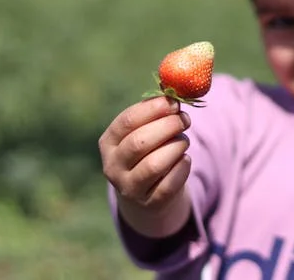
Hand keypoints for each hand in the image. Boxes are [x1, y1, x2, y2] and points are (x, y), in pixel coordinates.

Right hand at [99, 96, 192, 234]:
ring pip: (154, 165)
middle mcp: (113, 166)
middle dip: (167, 127)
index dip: (154, 109)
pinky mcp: (149, 203)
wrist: (148, 192)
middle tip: (185, 120)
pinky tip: (185, 159)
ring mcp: (128, 187)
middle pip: (139, 142)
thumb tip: (174, 91)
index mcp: (108, 142)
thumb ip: (156, 111)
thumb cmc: (150, 150)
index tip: (174, 102)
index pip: (127, 121)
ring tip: (184, 141)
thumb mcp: (145, 130)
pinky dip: (182, 168)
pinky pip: (169, 185)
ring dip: (176, 148)